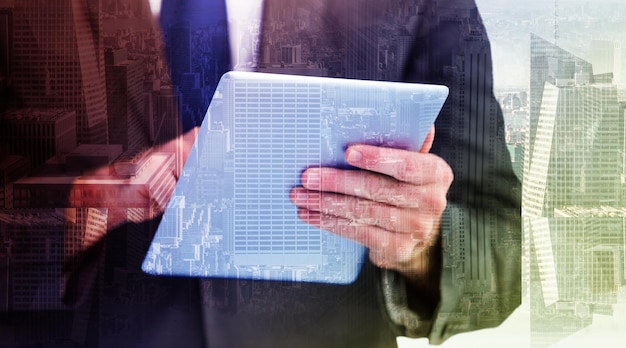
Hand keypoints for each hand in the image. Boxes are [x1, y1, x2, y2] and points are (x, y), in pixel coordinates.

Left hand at [289, 127, 452, 277]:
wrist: (415, 230)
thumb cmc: (405, 184)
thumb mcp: (411, 162)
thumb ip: (405, 143)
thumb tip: (415, 120)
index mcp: (437, 173)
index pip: (407, 165)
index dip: (378, 158)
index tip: (348, 152)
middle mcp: (431, 202)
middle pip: (377, 189)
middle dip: (337, 182)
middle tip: (307, 176)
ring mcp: (416, 228)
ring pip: (363, 212)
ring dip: (326, 203)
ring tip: (300, 195)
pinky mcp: (398, 249)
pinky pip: (359, 233)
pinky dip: (330, 223)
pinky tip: (310, 214)